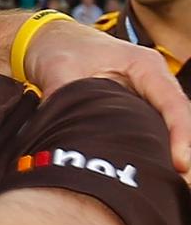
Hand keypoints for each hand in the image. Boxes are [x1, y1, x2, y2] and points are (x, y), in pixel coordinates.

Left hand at [25, 20, 190, 176]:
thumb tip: (63, 128)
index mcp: (144, 65)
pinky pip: (150, 132)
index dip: (180, 134)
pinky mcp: (134, 109)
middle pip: (177, 121)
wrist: (47, 40)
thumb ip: (65, 96)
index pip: (173, 103)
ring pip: (166, 129)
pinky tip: (146, 173)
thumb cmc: (58, 47)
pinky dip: (151, 151)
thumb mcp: (59, 68)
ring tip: (167, 184)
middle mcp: (152, 81)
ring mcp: (145, 96)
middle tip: (176, 183)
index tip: (180, 163)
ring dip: (166, 155)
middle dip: (180, 152)